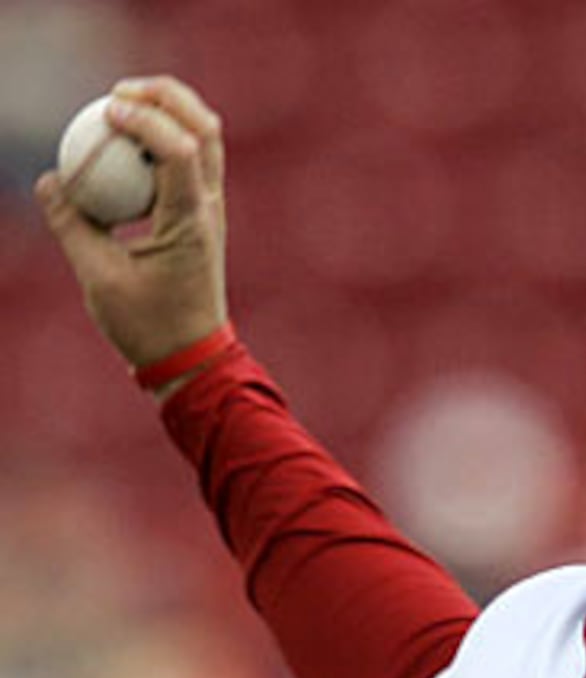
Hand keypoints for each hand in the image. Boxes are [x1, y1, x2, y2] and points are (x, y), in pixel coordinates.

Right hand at [35, 76, 227, 369]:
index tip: (105, 109)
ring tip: (120, 106)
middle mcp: (210, 207)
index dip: (144, 118)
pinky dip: (162, 139)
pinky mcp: (203, 213)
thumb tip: (52, 179)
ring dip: (169, 111)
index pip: (178, 151)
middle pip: (205, 127)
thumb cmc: (147, 325)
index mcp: (190, 222)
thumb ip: (73, 224)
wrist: (191, 356)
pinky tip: (124, 143)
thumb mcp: (98, 277)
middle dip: (166, 96)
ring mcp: (212, 208)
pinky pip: (189, 160)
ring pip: (204, 138)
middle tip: (117, 92)